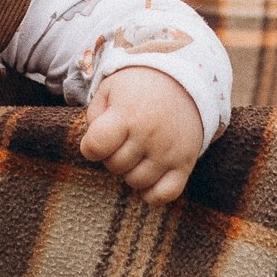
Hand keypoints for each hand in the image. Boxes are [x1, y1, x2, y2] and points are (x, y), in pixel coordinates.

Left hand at [78, 65, 206, 204]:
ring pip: (137, 182)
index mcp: (127, 114)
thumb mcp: (110, 89)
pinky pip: (165, 194)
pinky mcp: (185, 163)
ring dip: (131, 171)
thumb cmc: (139, 88)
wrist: (183, 82)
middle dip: (112, 156)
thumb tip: (94, 147)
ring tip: (137, 152)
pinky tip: (149, 176)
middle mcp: (149, 135)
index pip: (95, 146)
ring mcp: (168, 151)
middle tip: (122, 141)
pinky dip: (153, 192)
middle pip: (115, 166)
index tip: (98, 139)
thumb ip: (94, 116)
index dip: (90, 146)